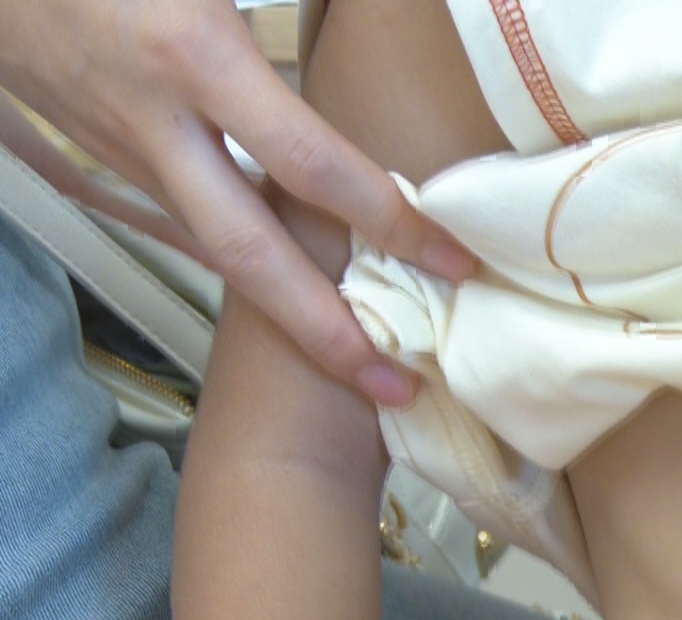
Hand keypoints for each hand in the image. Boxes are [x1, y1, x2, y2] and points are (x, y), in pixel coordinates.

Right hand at [0, 0, 474, 403]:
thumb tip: (359, 7)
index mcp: (194, 56)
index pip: (311, 163)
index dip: (388, 219)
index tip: (451, 259)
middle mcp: (158, 120)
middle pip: (251, 255)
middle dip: (324, 332)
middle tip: (393, 387)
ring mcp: (120, 145)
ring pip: (212, 249)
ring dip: (281, 310)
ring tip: (351, 361)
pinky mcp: (96, 151)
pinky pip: (178, 219)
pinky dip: (232, 261)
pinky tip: (277, 290)